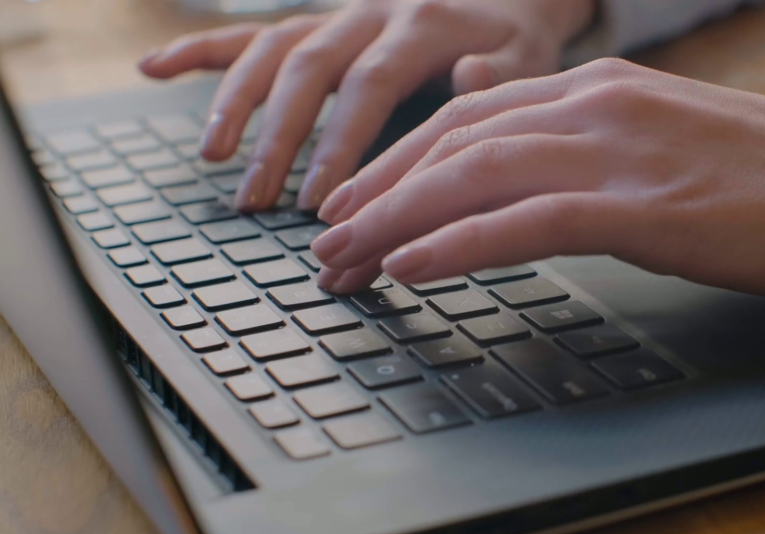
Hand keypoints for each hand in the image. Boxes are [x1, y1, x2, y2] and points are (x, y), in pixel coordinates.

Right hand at [138, 0, 595, 210]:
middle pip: (311, 68)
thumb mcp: (527, 57)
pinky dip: (202, 49)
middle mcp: (371, 12)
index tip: (321, 202)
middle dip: (279, 136)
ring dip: (235, 101)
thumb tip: (468, 78)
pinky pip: (253, 32)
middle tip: (256, 200)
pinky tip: (155, 68)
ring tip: (213, 159)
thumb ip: (498, 73)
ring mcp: (339, 16)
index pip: (372, 84)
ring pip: (274, 49)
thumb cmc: (514, 39)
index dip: (342, 142)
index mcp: (423, 24)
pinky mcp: (318, 23)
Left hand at [310, 58, 764, 298]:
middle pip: (451, 144)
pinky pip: (526, 220)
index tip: (357, 203)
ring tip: (342, 263)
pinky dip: (457, 243)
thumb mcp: (664, 147)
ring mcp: (617, 153)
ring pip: (472, 176)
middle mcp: (595, 106)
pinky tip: (409, 267)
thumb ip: (595, 154)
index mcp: (598, 89)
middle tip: (326, 242)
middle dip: (376, 194)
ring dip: (394, 223)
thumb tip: (537, 190)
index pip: (468, 118)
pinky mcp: (643, 209)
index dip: (399, 163)